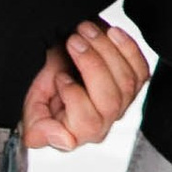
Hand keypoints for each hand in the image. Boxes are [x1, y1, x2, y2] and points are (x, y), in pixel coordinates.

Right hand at [22, 17, 151, 151]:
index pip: (87, 123)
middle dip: (91, 64)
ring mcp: (122, 103)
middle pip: (110, 99)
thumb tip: (66, 141)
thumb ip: (39, 130)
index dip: (74, 96)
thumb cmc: (44, 88)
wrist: (56, 66)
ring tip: (85, 30)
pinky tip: (111, 33)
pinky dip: (127, 48)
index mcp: (78, 131)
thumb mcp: (31, 108)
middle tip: (74, 40)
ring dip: (106, 49)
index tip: (59, 76)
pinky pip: (140, 69)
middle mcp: (104, 121)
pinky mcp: (134, 85)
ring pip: (126, 81)